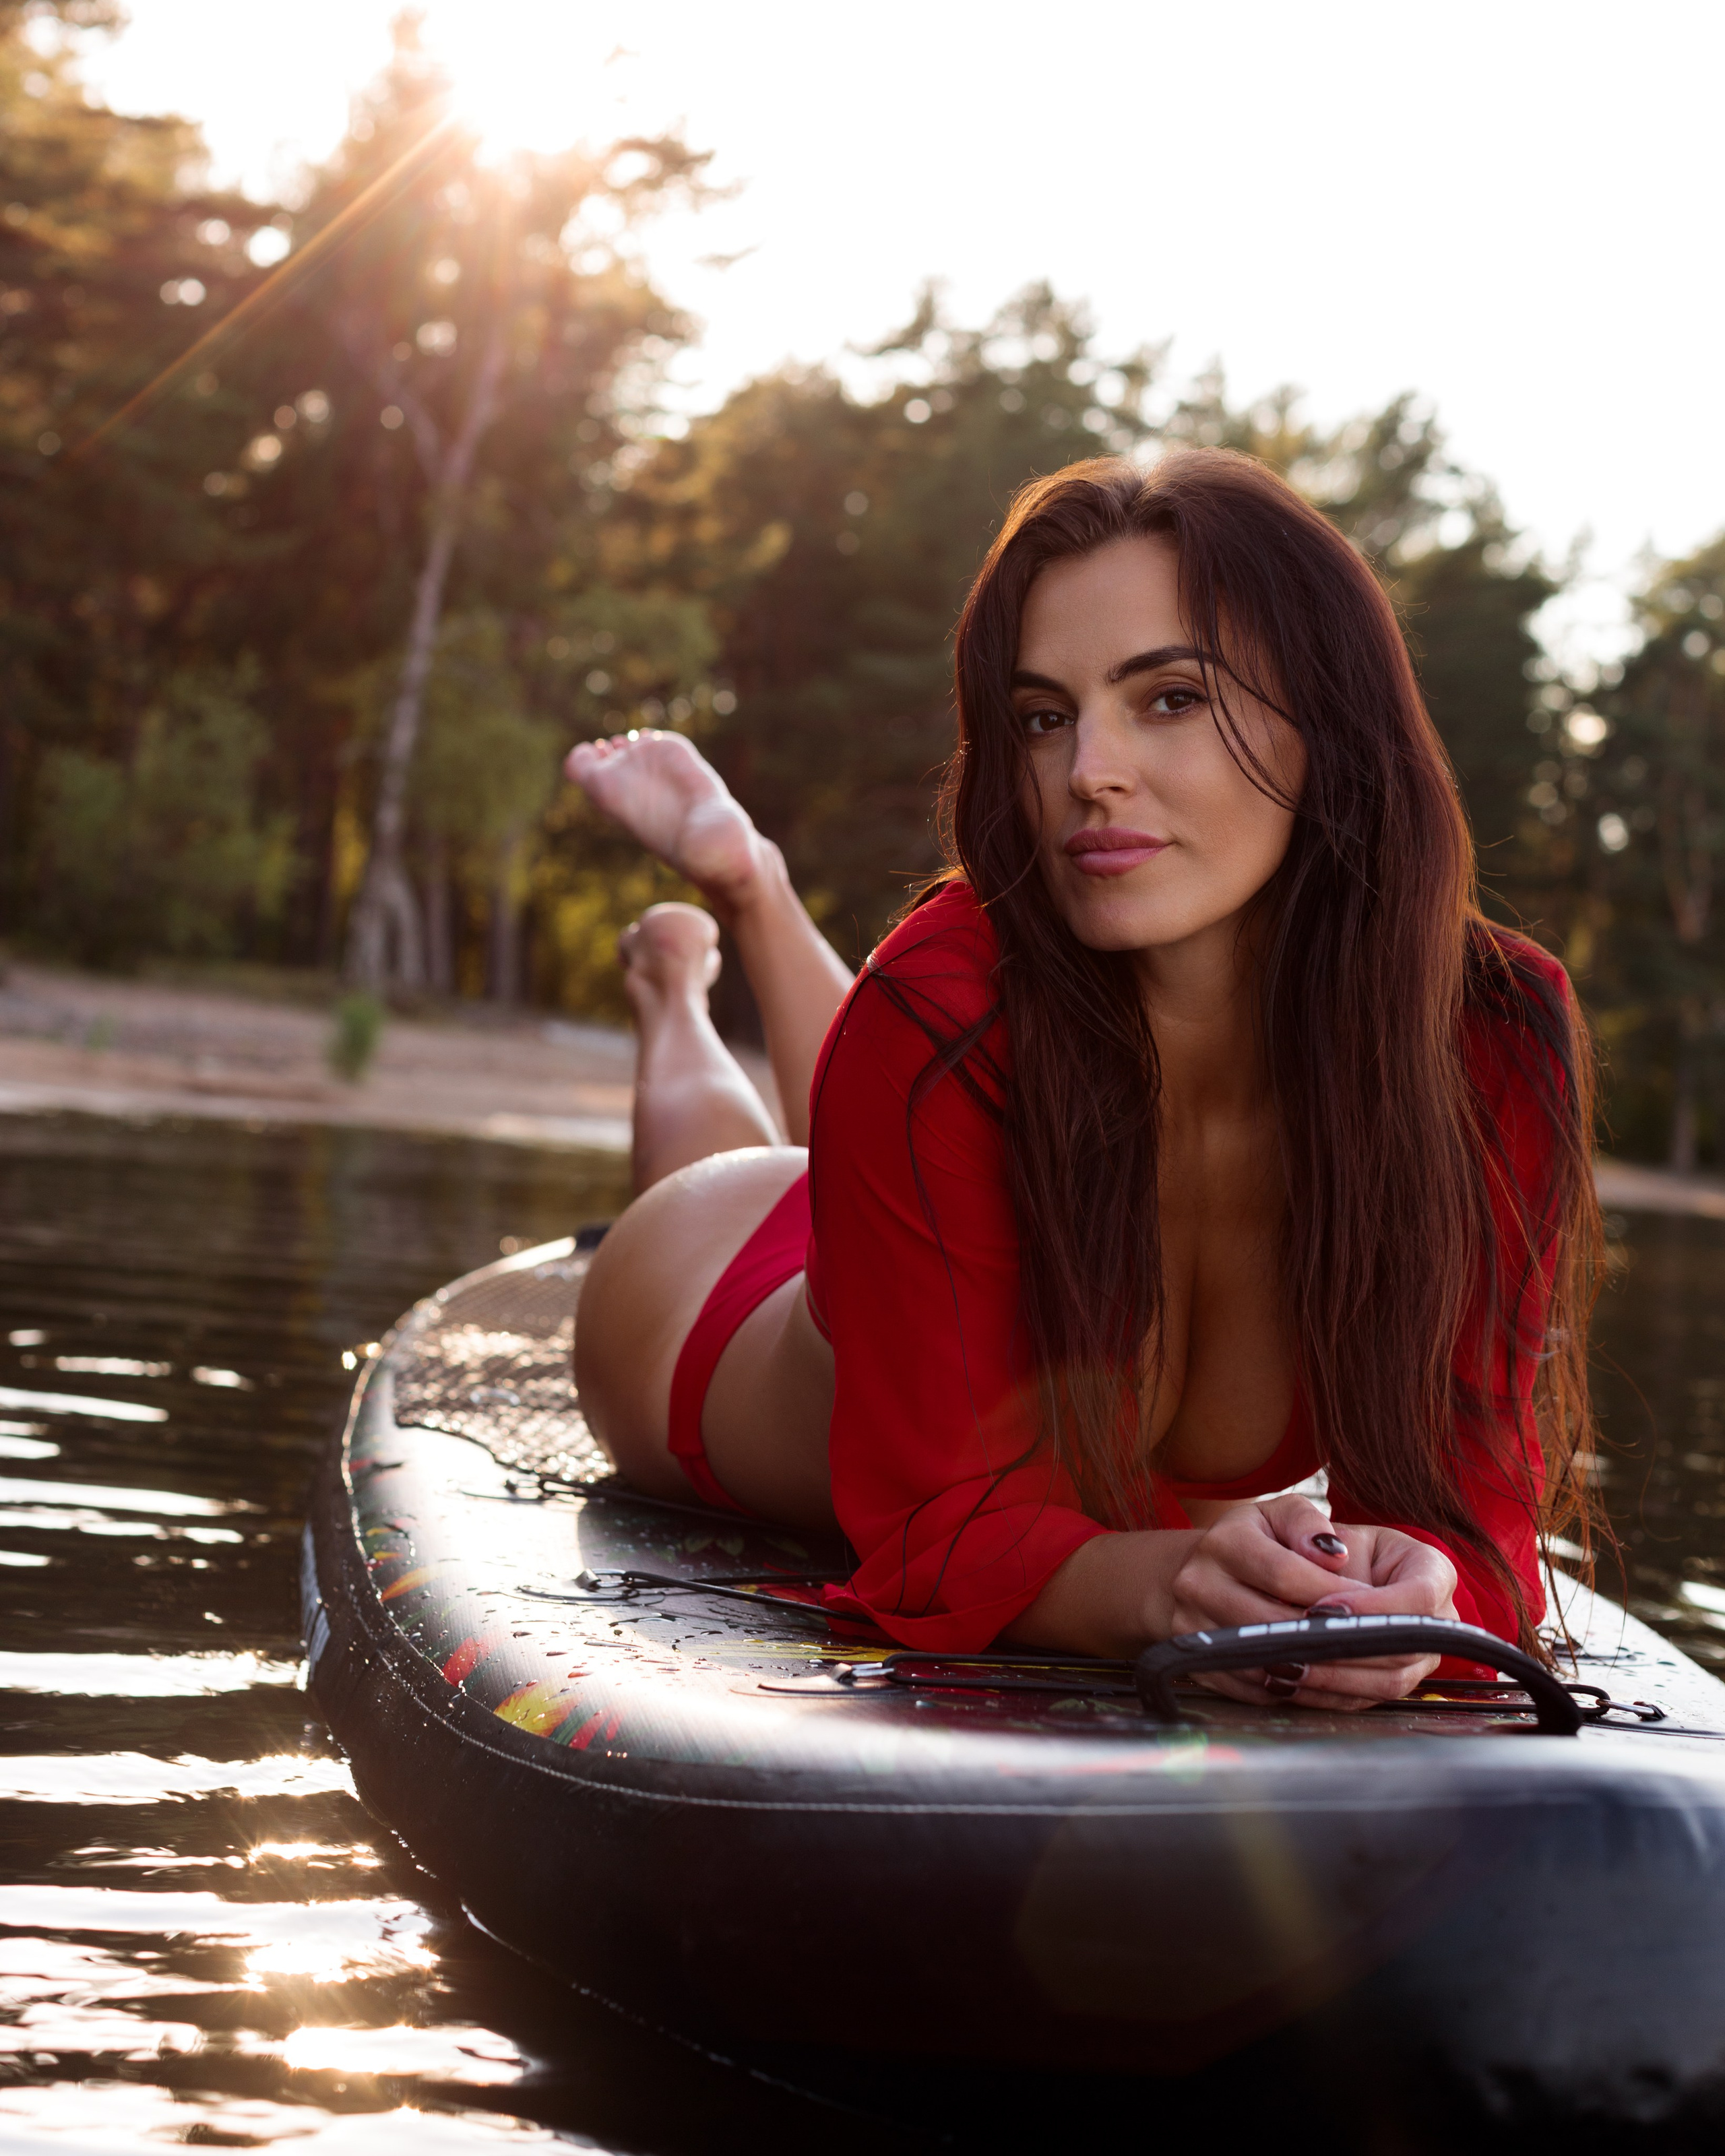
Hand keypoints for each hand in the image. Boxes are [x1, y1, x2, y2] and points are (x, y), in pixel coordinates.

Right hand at [1167, 1498, 1456, 1713]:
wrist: (1199, 1576)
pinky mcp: (1200, 1666)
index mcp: (1225, 1541)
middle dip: (1333, 1638)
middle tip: (1380, 1645)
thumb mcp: (1283, 1515)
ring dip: (1320, 1673)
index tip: (1378, 1603)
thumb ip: (1310, 1525)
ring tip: (1362, 1666)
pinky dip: (1296, 1691)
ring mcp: (1192, 1628)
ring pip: (1263, 1664)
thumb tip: (1335, 1554)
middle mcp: (1198, 1583)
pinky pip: (1254, 1690)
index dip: (1335, 1593)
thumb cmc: (1258, 1541)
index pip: (1285, 1574)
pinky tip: (1330, 1681)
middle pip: (1272, 1624)